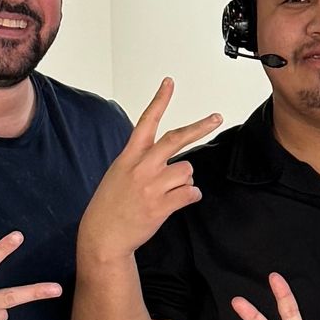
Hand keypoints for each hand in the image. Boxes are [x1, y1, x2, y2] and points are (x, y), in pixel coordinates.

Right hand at [79, 80, 221, 266]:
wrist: (103, 236)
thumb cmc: (110, 205)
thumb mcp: (118, 174)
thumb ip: (141, 162)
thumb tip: (172, 163)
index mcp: (129, 157)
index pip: (146, 121)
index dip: (160, 101)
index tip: (169, 83)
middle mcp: (142, 167)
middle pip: (176, 139)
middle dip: (200, 126)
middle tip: (216, 118)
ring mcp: (152, 186)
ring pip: (187, 171)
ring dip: (185, 180)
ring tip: (170, 191)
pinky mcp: (162, 205)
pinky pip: (191, 193)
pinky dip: (191, 196)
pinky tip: (180, 201)